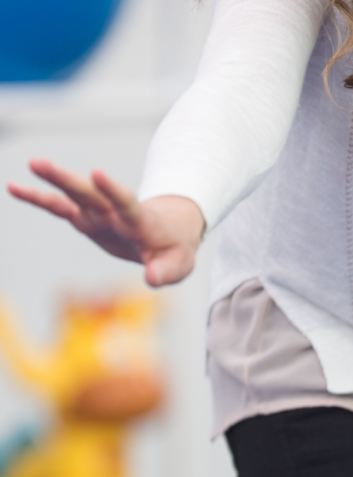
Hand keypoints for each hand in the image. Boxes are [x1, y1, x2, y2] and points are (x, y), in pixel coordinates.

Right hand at [8, 159, 204, 286]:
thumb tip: (151, 279)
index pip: (126, 203)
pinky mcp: (86, 220)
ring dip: (52, 181)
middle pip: (90, 194)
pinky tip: (14, 188)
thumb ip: (166, 272)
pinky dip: (39, 198)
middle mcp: (115, 213)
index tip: (97, 173)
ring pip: (73, 195)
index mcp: (140, 221)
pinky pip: (60, 207)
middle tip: (39, 164)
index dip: (113, 190)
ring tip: (31, 164)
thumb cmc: (174, 249)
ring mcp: (99, 214)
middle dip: (67, 180)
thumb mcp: (178, 265)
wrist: (169, 232)